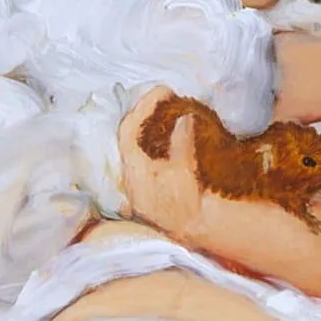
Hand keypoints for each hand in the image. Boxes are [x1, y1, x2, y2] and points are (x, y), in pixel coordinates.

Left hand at [118, 88, 203, 234]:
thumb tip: (184, 118)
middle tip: (163, 96)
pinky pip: (142, 152)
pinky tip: (165, 130)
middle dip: (143, 113)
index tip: (162, 90)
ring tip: (165, 107)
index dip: (144, 106)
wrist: (191, 229)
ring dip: (147, 124)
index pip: (130, 129)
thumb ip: (182, 143)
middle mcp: (130, 173)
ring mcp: (136, 178)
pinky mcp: (145, 183)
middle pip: (129, 134)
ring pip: (135, 143)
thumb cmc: (187, 203)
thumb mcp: (185, 171)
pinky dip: (152, 137)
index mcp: (134, 168)